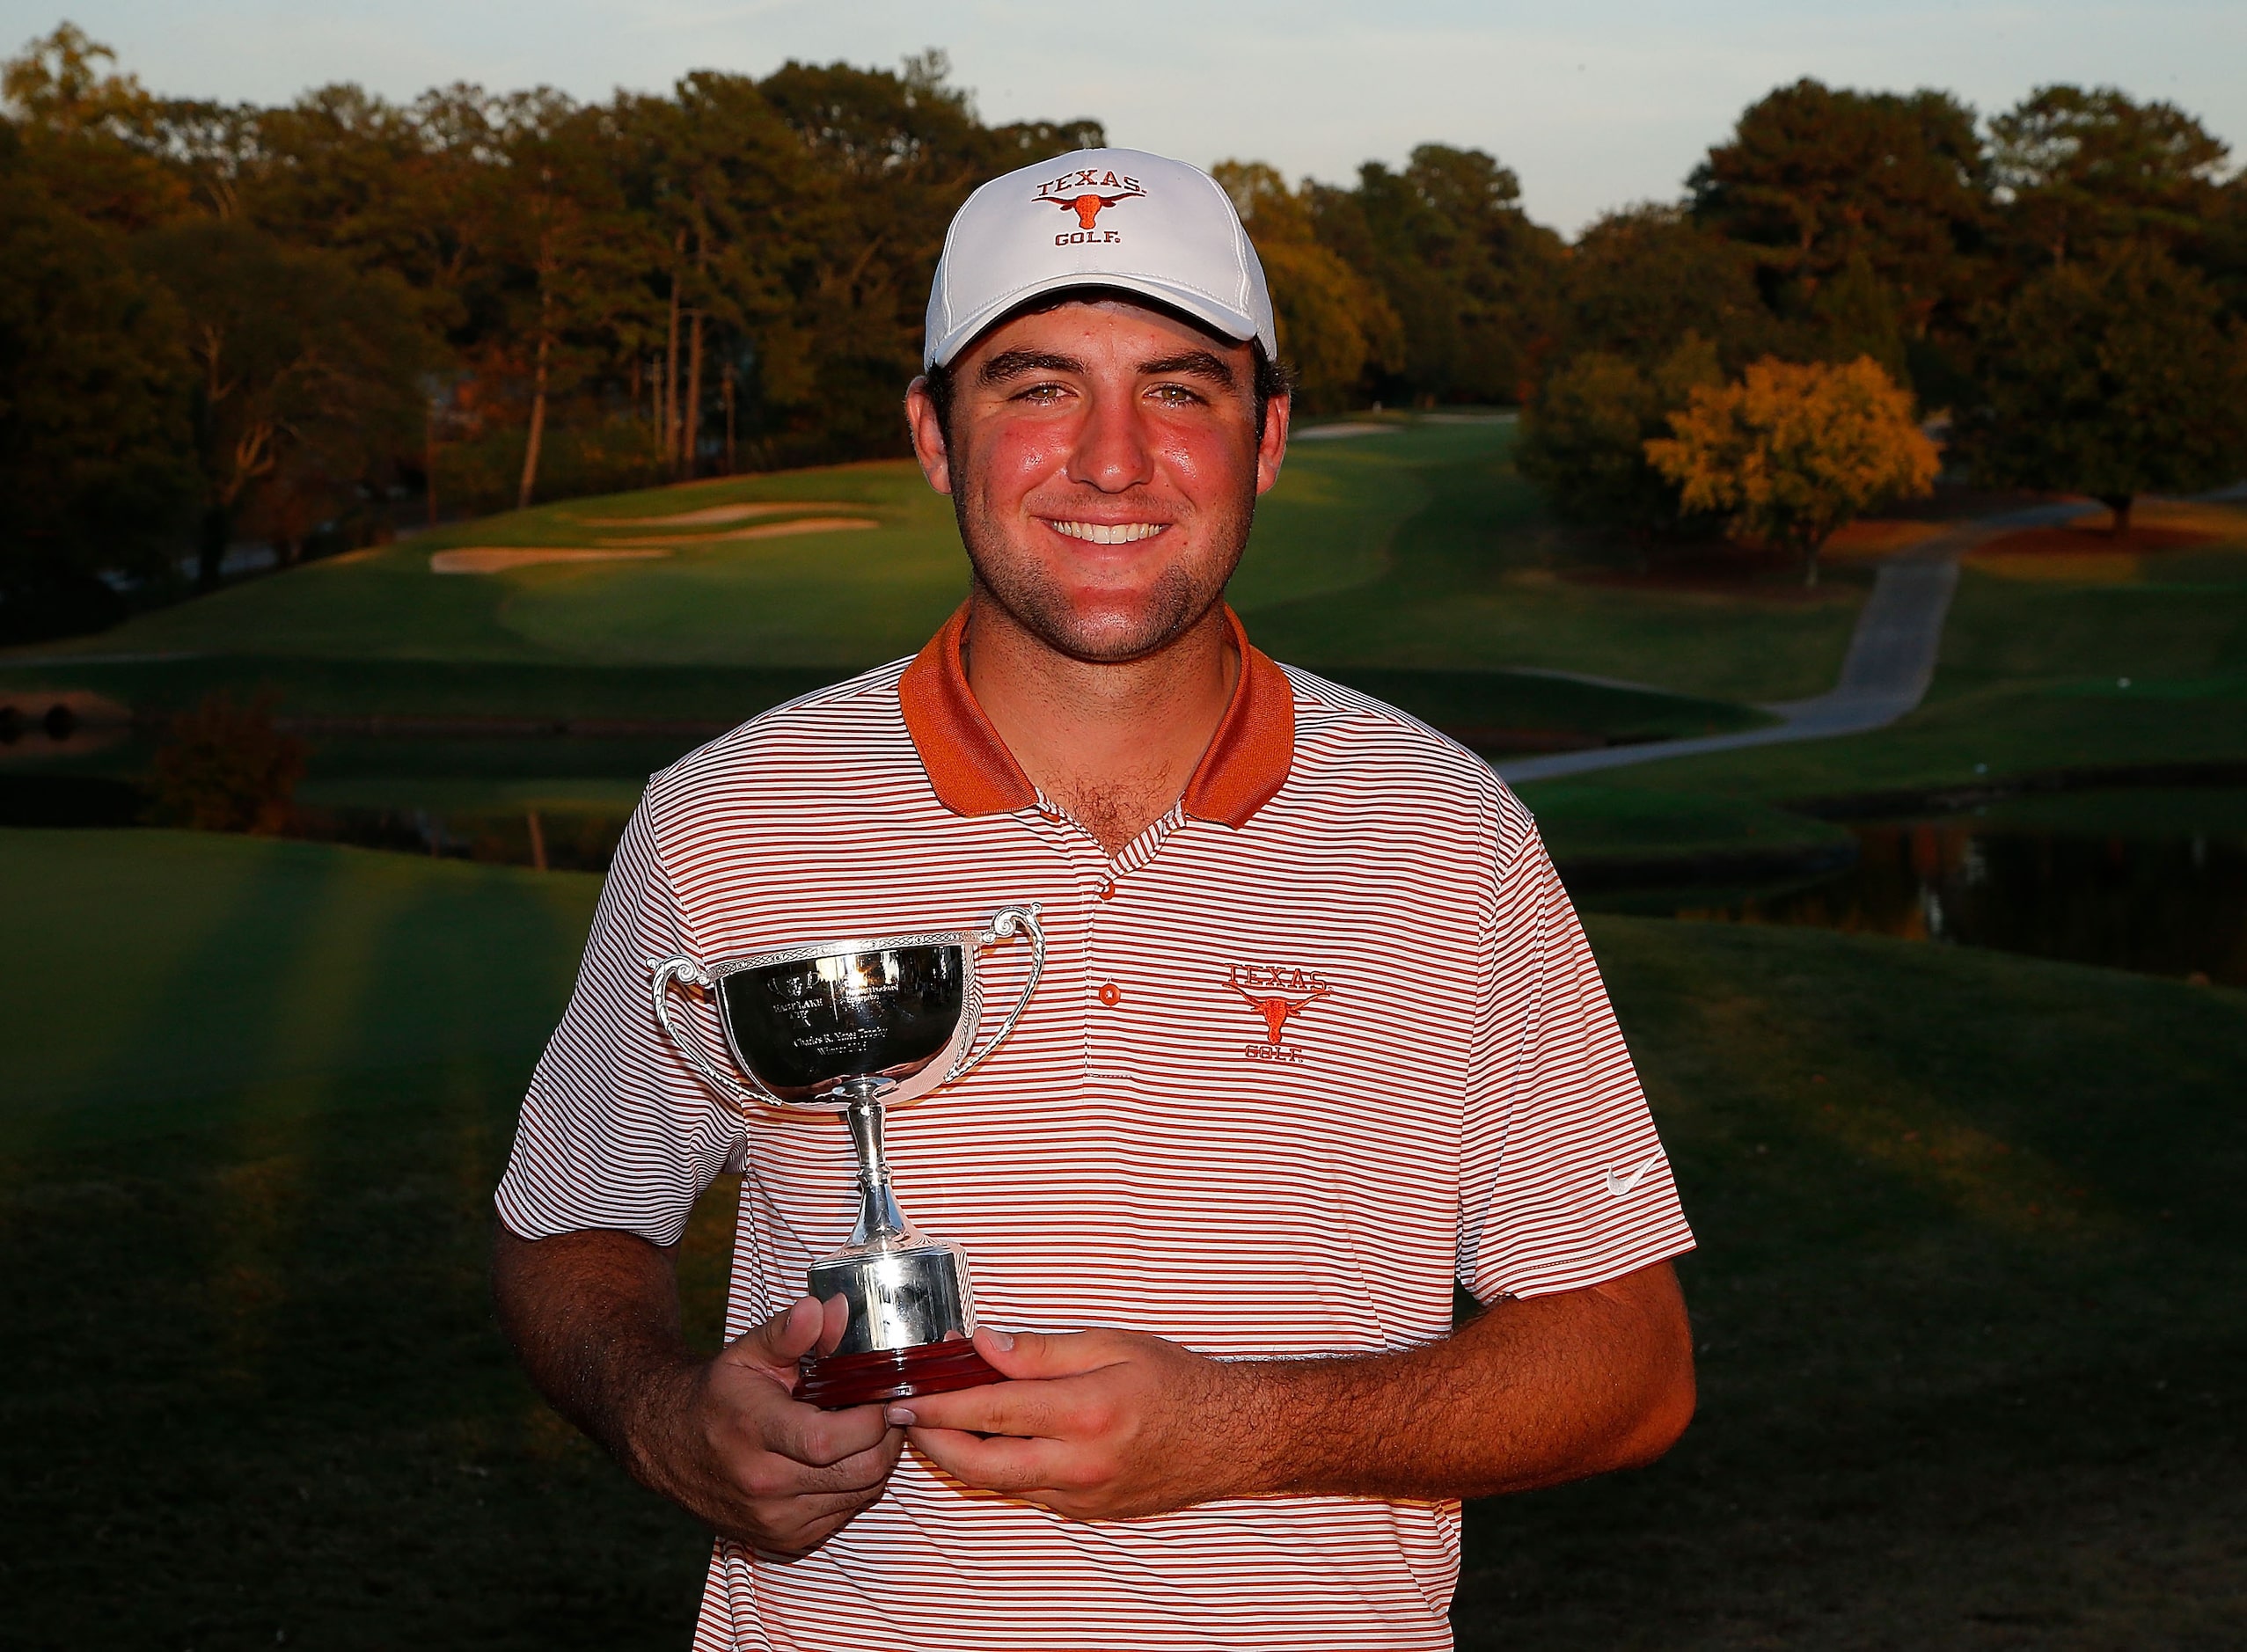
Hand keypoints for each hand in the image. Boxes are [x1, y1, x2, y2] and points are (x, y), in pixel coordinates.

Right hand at [632, 1295, 903, 1554]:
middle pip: (860, 1470)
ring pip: (861, 1494)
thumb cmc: (719, 1395)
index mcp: (754, 1432)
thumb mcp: (749, 1353)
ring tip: (865, 1429)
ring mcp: (774, 1520)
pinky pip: (845, 1513)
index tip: (883, 1392)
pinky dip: (856, 1486)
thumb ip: (791, 1332)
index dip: (873, 1416)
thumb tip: (829, 1308)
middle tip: (886, 1408)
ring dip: (877, 1460)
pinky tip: (843, 1458)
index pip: (832, 1439)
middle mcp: (764, 1486)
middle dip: (887, 1436)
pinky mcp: (784, 1540)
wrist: (671, 1447)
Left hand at [890, 1326, 1256, 1519]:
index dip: (939, 1404)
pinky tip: (993, 1438)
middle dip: (933, 1442)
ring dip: (962, 1456)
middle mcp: (1079, 1464)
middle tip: (908, 1415)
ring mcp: (1081, 1496)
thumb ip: (1043, 1351)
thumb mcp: (1112, 1345)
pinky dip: (1001, 1466)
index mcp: (1085, 1413)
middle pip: (980, 1465)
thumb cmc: (1176, 1382)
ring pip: (999, 1484)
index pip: (990, 1411)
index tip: (905, 1394)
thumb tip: (985, 1345)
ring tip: (940, 1421)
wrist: (1229, 1436)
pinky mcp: (1085, 1511)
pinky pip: (1028, 1490)